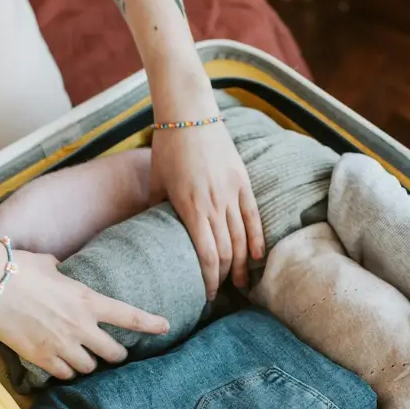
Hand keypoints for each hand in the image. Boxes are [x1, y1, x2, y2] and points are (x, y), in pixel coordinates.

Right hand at [0, 250, 169, 378]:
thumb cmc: (18, 267)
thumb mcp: (49, 265)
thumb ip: (62, 273)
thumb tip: (59, 269)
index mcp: (88, 300)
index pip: (129, 316)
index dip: (150, 323)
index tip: (165, 326)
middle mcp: (80, 325)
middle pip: (114, 353)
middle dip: (116, 354)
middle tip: (113, 353)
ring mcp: (61, 344)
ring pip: (89, 367)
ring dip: (88, 364)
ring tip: (81, 358)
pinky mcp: (41, 357)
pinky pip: (64, 374)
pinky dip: (66, 371)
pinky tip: (61, 365)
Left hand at [150, 121, 264, 298]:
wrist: (190, 113)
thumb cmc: (168, 147)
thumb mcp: (156, 181)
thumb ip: (156, 209)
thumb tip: (152, 233)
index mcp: (190, 207)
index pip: (206, 255)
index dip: (209, 279)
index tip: (207, 295)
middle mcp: (214, 203)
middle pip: (226, 252)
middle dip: (224, 277)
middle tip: (221, 293)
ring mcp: (231, 192)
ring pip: (242, 238)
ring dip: (242, 264)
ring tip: (240, 283)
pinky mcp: (243, 181)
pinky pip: (253, 216)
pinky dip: (257, 239)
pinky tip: (257, 257)